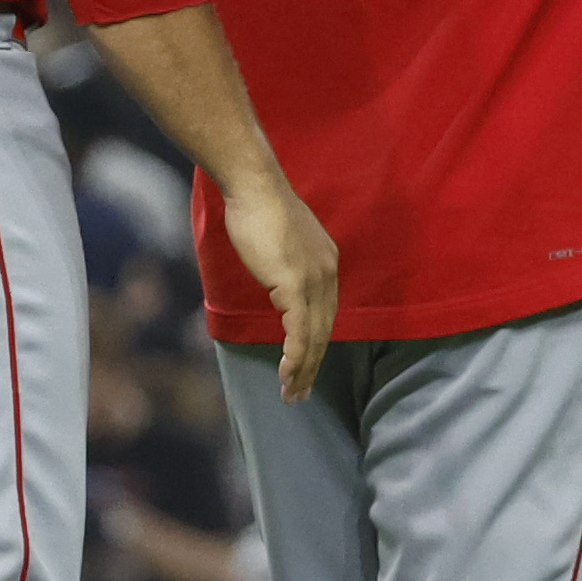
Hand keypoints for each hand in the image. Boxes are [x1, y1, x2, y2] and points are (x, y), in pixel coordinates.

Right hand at [216, 174, 340, 401]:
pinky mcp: (295, 285)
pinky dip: (294, 357)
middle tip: (301, 393)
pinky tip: (286, 374)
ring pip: (314, 337)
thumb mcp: (279, 238)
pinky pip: (299, 332)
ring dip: (303, 370)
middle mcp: (327, 274)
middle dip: (313, 366)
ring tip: (291, 394)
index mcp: (326, 262)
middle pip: (325, 331)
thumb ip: (284, 260)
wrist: (254, 186)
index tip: (307, 364)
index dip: (317, 342)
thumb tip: (275, 272)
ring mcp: (314, 280)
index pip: (325, 312)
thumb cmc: (258, 205)